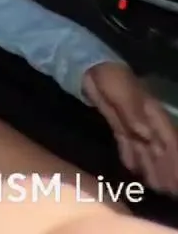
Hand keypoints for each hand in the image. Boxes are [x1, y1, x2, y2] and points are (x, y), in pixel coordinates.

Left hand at [83, 62, 177, 194]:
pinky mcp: (116, 122)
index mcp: (152, 112)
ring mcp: (131, 122)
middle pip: (158, 148)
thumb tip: (148, 136)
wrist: (89, 66)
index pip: (168, 139)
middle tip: (170, 192)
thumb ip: (134, 114)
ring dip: (150, 167)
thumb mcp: (123, 92)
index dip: (174, 159)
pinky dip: (131, 157)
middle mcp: (145, 120)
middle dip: (166, 169)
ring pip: (144, 149)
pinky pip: (127, 143)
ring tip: (157, 188)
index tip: (177, 179)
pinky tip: (133, 170)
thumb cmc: (110, 76)